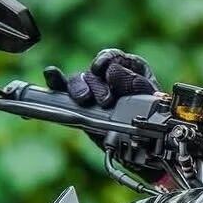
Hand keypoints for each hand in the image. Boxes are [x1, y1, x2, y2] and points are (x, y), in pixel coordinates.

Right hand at [44, 49, 159, 108]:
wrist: (143, 145)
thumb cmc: (151, 118)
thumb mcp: (150, 98)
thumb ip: (135, 83)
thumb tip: (112, 71)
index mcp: (128, 68)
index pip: (112, 57)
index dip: (106, 60)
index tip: (103, 68)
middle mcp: (107, 77)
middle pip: (94, 72)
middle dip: (98, 85)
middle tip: (106, 101)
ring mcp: (92, 91)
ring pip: (78, 80)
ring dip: (79, 88)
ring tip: (84, 99)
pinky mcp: (79, 105)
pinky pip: (63, 90)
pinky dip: (55, 81)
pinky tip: (51, 74)